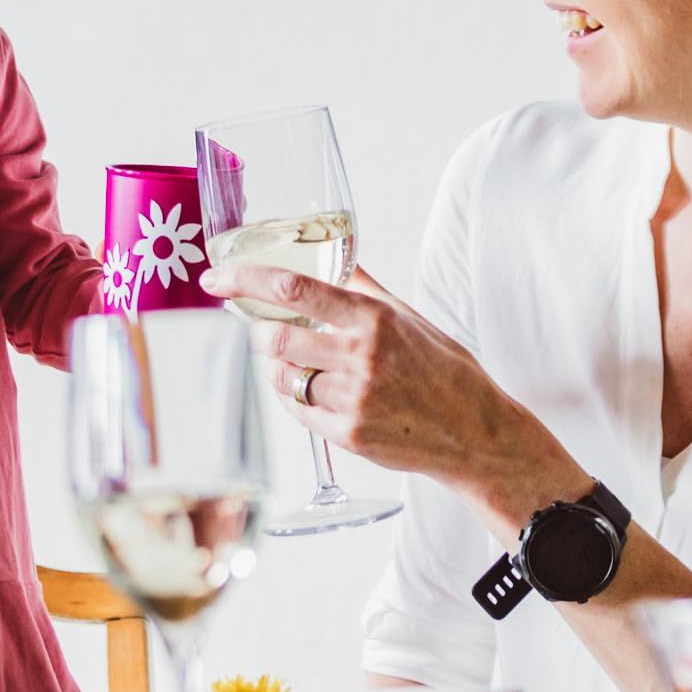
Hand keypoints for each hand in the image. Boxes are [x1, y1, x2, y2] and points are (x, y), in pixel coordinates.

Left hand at [199, 264, 556, 492]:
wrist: (476, 432)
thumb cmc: (445, 370)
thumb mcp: (409, 317)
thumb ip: (364, 289)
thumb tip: (334, 256)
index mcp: (374, 319)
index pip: (295, 288)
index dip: (246, 280)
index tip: (216, 278)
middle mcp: (361, 358)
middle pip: (277, 337)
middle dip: (257, 331)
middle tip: (255, 326)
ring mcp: (353, 400)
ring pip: (283, 377)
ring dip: (278, 366)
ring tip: (300, 362)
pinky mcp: (348, 435)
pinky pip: (298, 411)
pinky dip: (296, 397)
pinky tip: (315, 391)